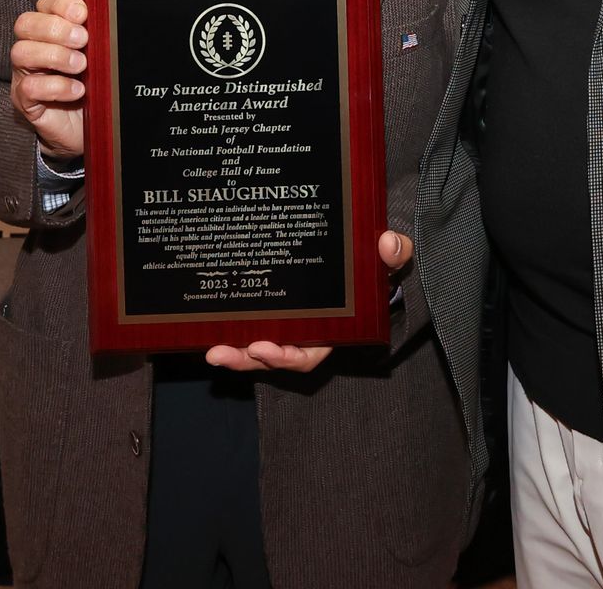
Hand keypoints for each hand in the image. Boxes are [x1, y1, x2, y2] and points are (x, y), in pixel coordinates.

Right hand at [10, 0, 87, 159]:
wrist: (90, 128)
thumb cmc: (96, 85)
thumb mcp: (101, 56)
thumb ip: (101, 35)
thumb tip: (113, 16)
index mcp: (52, 29)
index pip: (46, 3)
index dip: (62, 4)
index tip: (84, 14)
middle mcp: (34, 47)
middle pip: (25, 23)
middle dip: (56, 29)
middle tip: (83, 41)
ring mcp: (26, 73)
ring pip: (21, 52)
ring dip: (55, 56)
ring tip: (82, 67)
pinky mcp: (26, 100)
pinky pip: (29, 87)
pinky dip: (56, 87)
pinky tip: (78, 91)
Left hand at [205, 231, 412, 374]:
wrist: (364, 249)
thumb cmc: (376, 260)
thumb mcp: (390, 258)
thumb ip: (394, 254)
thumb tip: (389, 243)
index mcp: (334, 328)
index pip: (309, 352)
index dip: (288, 356)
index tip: (265, 350)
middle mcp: (307, 331)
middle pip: (275, 355)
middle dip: (247, 359)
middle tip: (222, 353)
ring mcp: (287, 321)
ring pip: (258, 344)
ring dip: (234, 351)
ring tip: (211, 350)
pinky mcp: (272, 307)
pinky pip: (250, 323)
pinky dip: (232, 328)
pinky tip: (208, 325)